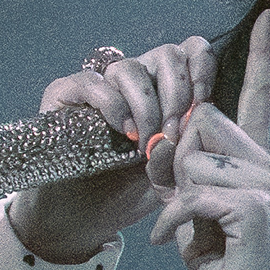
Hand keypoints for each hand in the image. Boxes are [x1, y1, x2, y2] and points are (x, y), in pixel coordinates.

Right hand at [12, 35, 216, 263]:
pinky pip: (93, 82)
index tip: (204, 101)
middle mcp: (135, 80)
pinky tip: (122, 132)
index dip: (201, 68)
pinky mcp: (65, 93)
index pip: (191, 51)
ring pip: (130, 67)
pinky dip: (112, 105)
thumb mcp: (174, 169)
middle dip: (177, 93)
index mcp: (166, 88)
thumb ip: (190, 140)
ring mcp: (100, 84)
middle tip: (173, 133)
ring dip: (146, 106)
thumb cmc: (134, 191)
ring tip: (145, 142)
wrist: (87, 217)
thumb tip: (195, 114)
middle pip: (166, 54)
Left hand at [148, 5, 269, 269]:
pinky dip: (172, 222)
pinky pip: (192, 194)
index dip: (261, 53)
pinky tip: (171, 242)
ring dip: (175, 196)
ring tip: (189, 227)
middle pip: (203, 121)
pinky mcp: (253, 206)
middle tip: (180, 201)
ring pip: (193, 159)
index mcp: (255, 158)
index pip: (259, 95)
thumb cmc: (223, 259)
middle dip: (176, 159)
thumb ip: (182, 170)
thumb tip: (167, 141)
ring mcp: (264, 182)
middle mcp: (266, 162)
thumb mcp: (193, 206)